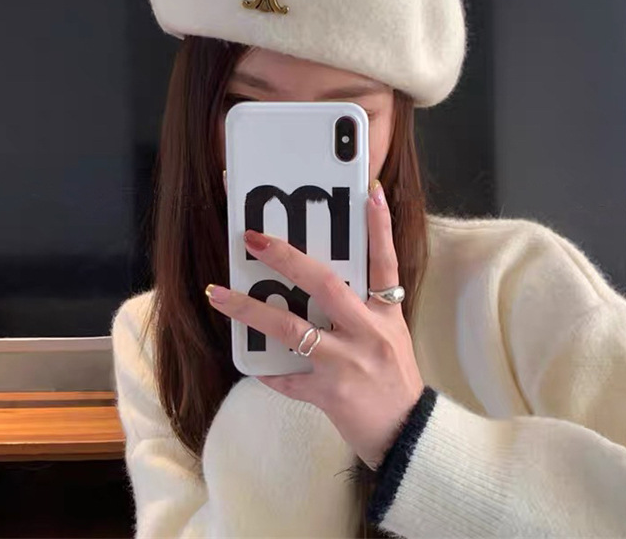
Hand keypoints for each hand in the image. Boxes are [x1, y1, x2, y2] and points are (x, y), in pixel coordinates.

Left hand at [205, 179, 424, 469]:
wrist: (407, 434)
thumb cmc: (396, 381)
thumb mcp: (391, 336)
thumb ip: (364, 310)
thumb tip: (321, 283)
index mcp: (386, 315)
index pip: (385, 262)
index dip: (380, 226)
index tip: (370, 190)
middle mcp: (368, 333)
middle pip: (325, 284)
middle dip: (287, 258)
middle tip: (254, 239)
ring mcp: (347, 363)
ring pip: (291, 329)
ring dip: (250, 310)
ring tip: (218, 294)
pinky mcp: (329, 394)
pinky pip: (287, 379)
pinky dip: (267, 372)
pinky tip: (250, 365)